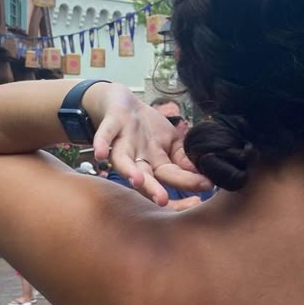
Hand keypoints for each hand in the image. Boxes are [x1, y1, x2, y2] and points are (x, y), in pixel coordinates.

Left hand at [88, 84, 211, 204]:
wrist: (123, 103)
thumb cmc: (148, 127)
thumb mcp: (171, 141)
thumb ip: (183, 158)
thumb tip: (204, 171)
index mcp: (154, 164)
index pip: (171, 180)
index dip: (185, 186)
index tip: (200, 197)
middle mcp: (137, 159)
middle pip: (144, 178)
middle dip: (153, 189)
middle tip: (162, 201)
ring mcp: (123, 142)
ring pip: (123, 160)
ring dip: (129, 171)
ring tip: (137, 181)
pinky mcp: (112, 124)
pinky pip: (104, 134)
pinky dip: (101, 143)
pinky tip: (99, 153)